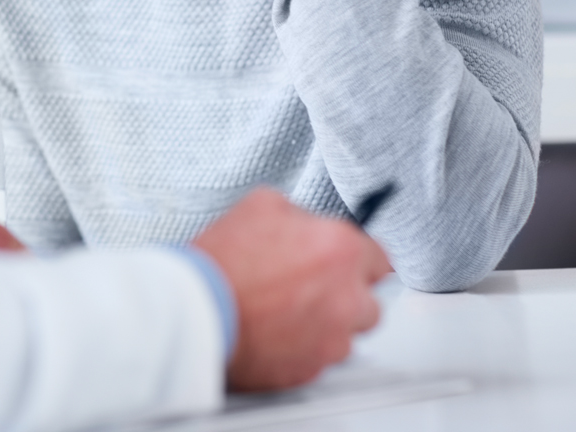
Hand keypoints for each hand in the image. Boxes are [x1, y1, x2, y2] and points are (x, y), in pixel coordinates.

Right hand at [192, 187, 389, 391]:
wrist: (194, 309)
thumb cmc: (223, 259)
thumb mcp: (261, 205)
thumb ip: (301, 215)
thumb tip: (310, 224)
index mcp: (340, 250)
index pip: (380, 258)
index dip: (358, 259)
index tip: (345, 263)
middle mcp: (347, 297)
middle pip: (370, 302)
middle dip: (346, 296)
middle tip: (310, 288)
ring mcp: (332, 338)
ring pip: (347, 335)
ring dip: (327, 325)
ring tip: (287, 313)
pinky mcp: (311, 369)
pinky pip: (320, 358)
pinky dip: (303, 348)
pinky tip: (274, 331)